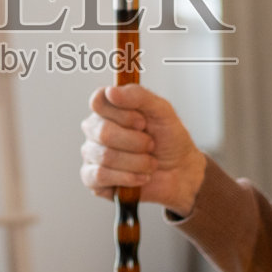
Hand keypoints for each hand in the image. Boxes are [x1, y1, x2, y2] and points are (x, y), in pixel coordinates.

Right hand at [79, 84, 207, 217]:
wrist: (180, 171)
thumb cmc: (168, 139)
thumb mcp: (162, 110)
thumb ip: (138, 96)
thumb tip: (111, 92)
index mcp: (108, 109)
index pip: (98, 102)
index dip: (124, 114)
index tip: (142, 122)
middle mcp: (95, 129)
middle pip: (103, 132)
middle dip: (137, 142)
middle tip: (151, 145)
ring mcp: (91, 154)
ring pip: (106, 156)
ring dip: (138, 162)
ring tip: (150, 163)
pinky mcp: (92, 179)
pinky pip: (100, 176)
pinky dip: (128, 177)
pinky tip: (140, 177)